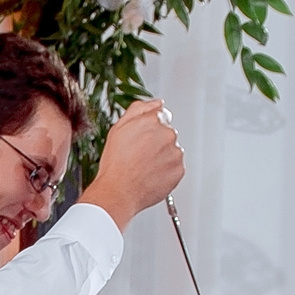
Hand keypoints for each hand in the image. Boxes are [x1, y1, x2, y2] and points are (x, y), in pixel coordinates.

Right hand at [79, 99, 184, 228]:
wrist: (118, 192)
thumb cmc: (115, 164)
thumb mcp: (118, 128)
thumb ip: (139, 109)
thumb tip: (156, 102)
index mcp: (153, 120)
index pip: (160, 116)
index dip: (149, 128)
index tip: (141, 140)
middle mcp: (168, 134)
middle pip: (167, 133)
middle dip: (156, 142)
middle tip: (138, 156)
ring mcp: (175, 153)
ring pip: (171, 151)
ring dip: (161, 157)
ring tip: (143, 167)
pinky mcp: (179, 171)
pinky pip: (175, 168)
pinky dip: (165, 171)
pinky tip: (150, 175)